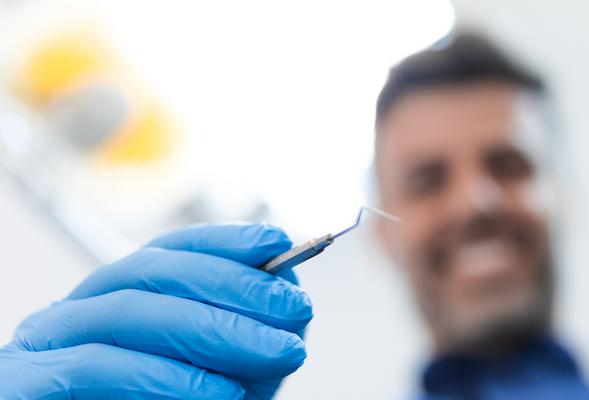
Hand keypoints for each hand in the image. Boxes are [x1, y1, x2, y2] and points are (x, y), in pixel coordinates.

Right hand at [0, 224, 312, 398]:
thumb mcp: (221, 380)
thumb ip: (247, 339)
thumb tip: (288, 287)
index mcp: (111, 304)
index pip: (166, 252)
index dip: (224, 242)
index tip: (279, 242)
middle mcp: (70, 315)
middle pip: (151, 273)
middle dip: (234, 287)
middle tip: (298, 310)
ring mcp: (40, 347)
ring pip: (128, 312)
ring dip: (214, 328)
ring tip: (280, 353)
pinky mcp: (23, 386)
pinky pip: (96, 367)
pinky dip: (164, 376)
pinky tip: (221, 392)